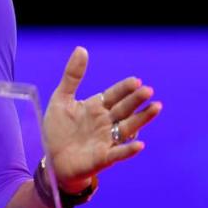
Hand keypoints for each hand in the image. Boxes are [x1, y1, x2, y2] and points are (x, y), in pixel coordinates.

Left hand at [42, 46, 161, 192]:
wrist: (52, 159)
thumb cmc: (58, 130)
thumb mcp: (61, 99)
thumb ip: (72, 76)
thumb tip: (82, 49)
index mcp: (97, 107)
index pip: (114, 95)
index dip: (124, 88)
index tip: (136, 80)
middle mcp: (105, 123)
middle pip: (124, 109)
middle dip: (136, 100)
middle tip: (148, 91)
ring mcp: (106, 140)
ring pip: (127, 128)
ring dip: (141, 119)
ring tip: (156, 108)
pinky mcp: (102, 158)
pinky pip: (118, 154)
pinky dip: (128, 150)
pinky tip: (139, 144)